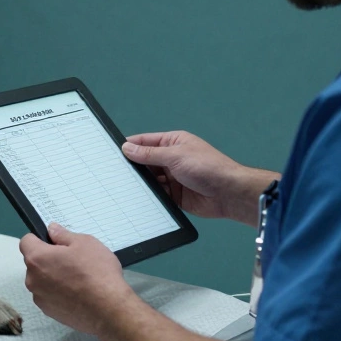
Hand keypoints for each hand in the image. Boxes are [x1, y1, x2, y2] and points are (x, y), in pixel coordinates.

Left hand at [19, 223, 136, 337]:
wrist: (108, 310)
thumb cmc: (96, 272)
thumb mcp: (85, 243)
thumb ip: (63, 235)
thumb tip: (51, 229)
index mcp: (37, 258)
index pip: (26, 241)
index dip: (40, 239)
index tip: (56, 243)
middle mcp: (32, 279)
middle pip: (34, 262)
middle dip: (48, 259)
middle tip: (72, 261)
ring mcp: (39, 298)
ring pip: (42, 281)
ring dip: (53, 277)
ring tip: (77, 280)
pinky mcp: (48, 312)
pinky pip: (49, 296)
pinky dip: (58, 294)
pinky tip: (78, 295)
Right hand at [122, 131, 276, 226]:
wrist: (228, 193)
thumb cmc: (208, 167)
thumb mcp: (175, 156)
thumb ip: (149, 154)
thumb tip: (127, 148)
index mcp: (173, 143)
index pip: (145, 142)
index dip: (129, 146)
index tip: (112, 153)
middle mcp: (171, 159)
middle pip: (145, 162)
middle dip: (132, 167)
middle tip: (112, 172)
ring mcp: (172, 178)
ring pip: (149, 179)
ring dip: (140, 183)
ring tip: (121, 186)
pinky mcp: (174, 195)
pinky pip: (156, 195)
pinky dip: (148, 196)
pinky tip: (136, 198)